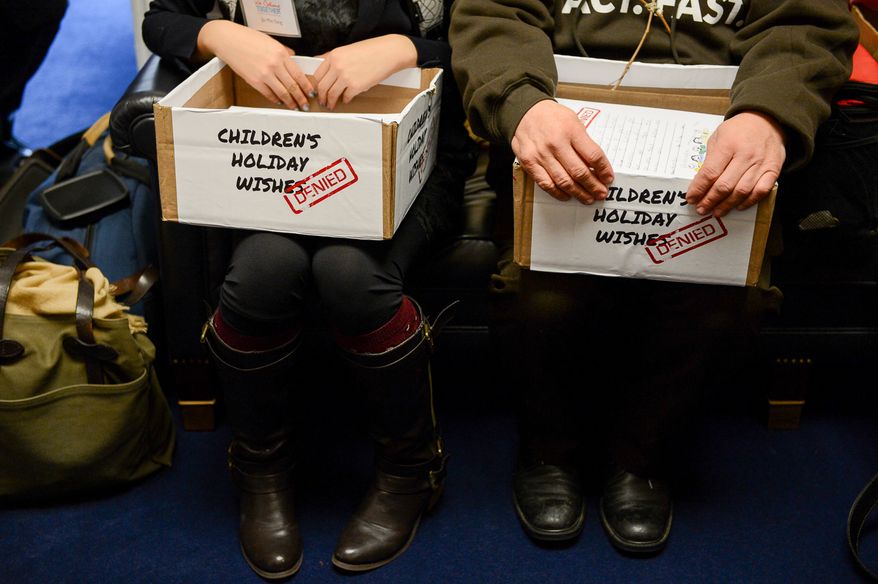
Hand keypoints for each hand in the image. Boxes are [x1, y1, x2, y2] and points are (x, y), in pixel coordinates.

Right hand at [197, 20, 314, 109]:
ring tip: (295, 107)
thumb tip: (293, 60)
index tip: (311, 94)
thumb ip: (283, 52)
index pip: (299, 75)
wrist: (228, 40)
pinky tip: (280, 102)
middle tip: (305, 106)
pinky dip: (276, 100)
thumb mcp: (271, 41)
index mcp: (281, 54)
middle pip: (293, 87)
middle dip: (301, 99)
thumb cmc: (248, 38)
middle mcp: (275, 65)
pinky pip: (269, 94)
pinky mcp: (254, 81)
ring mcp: (264, 74)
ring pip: (282, 93)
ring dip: (290, 102)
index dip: (307, 87)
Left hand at [313, 34, 416, 109]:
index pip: (317, 74)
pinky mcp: (356, 86)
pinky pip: (346, 97)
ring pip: (331, 94)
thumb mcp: (348, 49)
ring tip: (331, 104)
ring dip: (330, 102)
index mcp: (334, 55)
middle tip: (322, 101)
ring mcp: (346, 77)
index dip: (315, 85)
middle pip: (322, 86)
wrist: (388, 53)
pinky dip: (345, 100)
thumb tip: (321, 63)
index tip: (317, 90)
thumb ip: (334, 58)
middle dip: (321, 96)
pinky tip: (347, 99)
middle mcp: (337, 66)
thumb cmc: (372, 50)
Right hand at [511, 100, 613, 203]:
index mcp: (571, 130)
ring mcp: (541, 155)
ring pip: (563, 181)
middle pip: (579, 172)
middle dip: (593, 186)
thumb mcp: (573, 121)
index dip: (604, 170)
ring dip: (578, 193)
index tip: (608, 178)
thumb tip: (596, 166)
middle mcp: (556, 143)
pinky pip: (546, 183)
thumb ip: (584, 142)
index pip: (593, 155)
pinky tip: (567, 195)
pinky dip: (558, 193)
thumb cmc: (552, 117)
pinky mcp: (529, 163)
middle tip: (601, 193)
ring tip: (587, 198)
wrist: (525, 112)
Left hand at [686, 111, 784, 216]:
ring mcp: (761, 163)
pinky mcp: (773, 169)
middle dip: (710, 200)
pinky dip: (749, 202)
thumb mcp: (718, 137)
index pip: (710, 173)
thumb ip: (710, 159)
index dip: (698, 189)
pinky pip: (761, 191)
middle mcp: (745, 155)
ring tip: (716, 211)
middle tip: (701, 208)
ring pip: (742, 191)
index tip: (691, 198)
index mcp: (728, 145)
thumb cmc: (738, 130)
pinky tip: (738, 206)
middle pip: (725, 185)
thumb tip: (700, 183)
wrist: (767, 120)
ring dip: (727, 205)